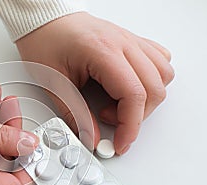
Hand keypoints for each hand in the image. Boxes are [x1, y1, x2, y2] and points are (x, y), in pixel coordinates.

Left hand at [16, 12, 173, 153]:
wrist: (44, 19)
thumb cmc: (44, 42)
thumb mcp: (53, 83)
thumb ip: (74, 113)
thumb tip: (91, 137)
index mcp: (103, 51)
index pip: (134, 94)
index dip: (130, 126)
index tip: (120, 143)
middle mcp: (123, 43)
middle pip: (154, 88)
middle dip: (137, 117)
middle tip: (110, 124)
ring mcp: (130, 40)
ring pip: (163, 74)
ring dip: (146, 99)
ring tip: (116, 105)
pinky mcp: (130, 41)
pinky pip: (158, 60)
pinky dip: (151, 80)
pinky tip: (129, 87)